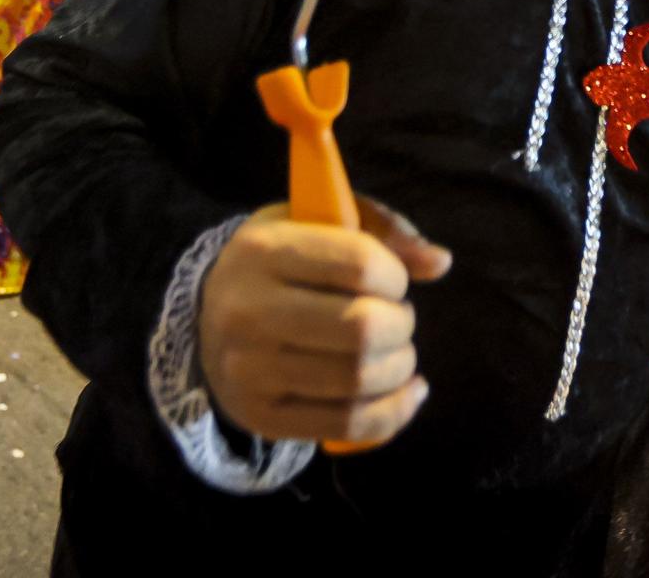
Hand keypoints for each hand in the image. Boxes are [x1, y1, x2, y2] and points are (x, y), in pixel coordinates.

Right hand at [198, 196, 450, 444]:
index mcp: (263, 251)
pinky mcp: (261, 417)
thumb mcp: (319, 222)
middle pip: (361, 328)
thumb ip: (383, 231)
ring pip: (358, 379)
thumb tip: (439, 262)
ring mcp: (249, 370)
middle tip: (397, 321)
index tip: (392, 281)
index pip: (359, 264)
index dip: (395, 275)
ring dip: (400, 367)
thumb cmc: (283, 262)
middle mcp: (248, 311)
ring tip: (398, 353)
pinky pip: (346, 425)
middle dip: (401, 326)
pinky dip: (394, 412)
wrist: (208, 318)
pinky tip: (409, 392)